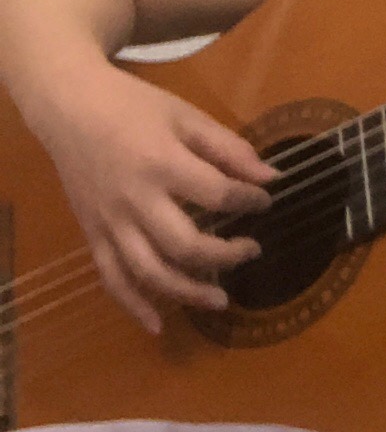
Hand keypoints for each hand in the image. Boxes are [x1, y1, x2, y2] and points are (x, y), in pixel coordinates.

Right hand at [31, 64, 276, 334]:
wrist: (70, 108)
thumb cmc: (133, 106)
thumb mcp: (185, 115)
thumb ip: (228, 148)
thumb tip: (270, 177)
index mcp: (163, 164)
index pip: (218, 195)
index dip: (249, 202)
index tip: (265, 201)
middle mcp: (136, 201)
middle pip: (185, 245)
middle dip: (225, 255)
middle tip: (252, 250)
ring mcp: (110, 223)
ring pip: (150, 271)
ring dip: (188, 291)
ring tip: (221, 299)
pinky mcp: (91, 234)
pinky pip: (111, 278)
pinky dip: (133, 306)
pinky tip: (157, 325)